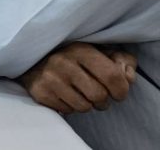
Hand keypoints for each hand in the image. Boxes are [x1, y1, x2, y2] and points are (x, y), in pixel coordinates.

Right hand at [18, 43, 136, 114]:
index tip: (118, 92)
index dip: (121, 90)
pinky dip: (70, 107)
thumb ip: (122, 60)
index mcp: (81, 49)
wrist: (33, 58)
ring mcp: (49, 77)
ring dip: (87, 105)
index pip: (112, 76)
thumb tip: (127, 77)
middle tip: (99, 96)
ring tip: (82, 96)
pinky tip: (66, 96)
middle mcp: (63, 62)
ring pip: (83, 106)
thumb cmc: (75, 57)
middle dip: (103, 101)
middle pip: (99, 95)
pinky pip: (67, 110)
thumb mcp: (100, 50)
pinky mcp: (39, 91)